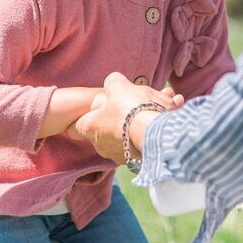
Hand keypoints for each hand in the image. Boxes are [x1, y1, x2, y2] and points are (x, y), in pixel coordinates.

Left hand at [68, 72, 183, 163]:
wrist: (156, 132)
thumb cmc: (131, 108)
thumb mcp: (118, 86)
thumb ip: (113, 82)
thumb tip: (113, 83)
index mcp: (91, 128)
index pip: (76, 127)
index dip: (84, 118)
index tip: (93, 111)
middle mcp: (102, 145)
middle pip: (106, 129)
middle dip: (119, 116)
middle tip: (134, 103)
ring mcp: (120, 155)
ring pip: (129, 134)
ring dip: (140, 122)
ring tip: (159, 104)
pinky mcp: (139, 160)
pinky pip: (145, 140)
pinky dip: (153, 130)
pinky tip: (167, 115)